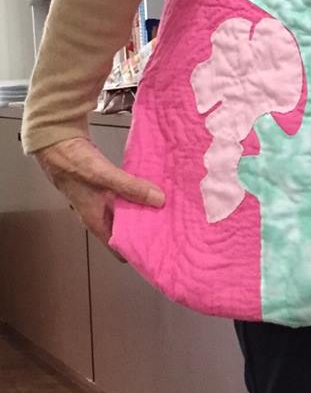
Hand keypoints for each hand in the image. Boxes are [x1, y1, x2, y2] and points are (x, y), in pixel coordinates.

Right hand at [34, 137, 164, 259]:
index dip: (136, 249)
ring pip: (126, 211)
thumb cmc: (74, 164)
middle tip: (170, 225)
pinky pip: (125, 195)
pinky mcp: (105, 186)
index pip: (117, 245)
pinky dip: (138, 194)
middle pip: (125, 228)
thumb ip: (130, 187)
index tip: (158, 247)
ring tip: (166, 208)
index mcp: (95, 220)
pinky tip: (152, 188)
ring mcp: (101, 200)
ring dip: (143, 209)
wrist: (58, 143)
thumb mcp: (104, 176)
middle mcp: (98, 213)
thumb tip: (159, 200)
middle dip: (145, 227)